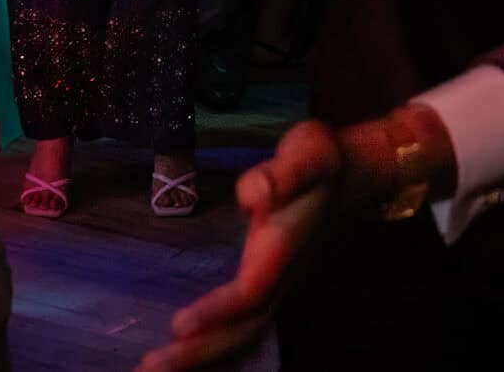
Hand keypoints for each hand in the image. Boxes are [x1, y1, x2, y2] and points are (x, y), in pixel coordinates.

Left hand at [139, 121, 344, 370]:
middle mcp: (280, 279)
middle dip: (200, 354)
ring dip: (201, 358)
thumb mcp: (309, 154)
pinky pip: (241, 327)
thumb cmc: (323, 163)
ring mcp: (276, 287)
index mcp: (282, 251)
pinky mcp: (268, 287)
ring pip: (241, 335)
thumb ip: (284, 174)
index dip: (217, 312)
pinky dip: (212, 347)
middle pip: (242, 330)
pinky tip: (183, 356)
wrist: (353, 178)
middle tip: (150, 369)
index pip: (249, 293)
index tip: (178, 327)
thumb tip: (252, 192)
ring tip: (153, 371)